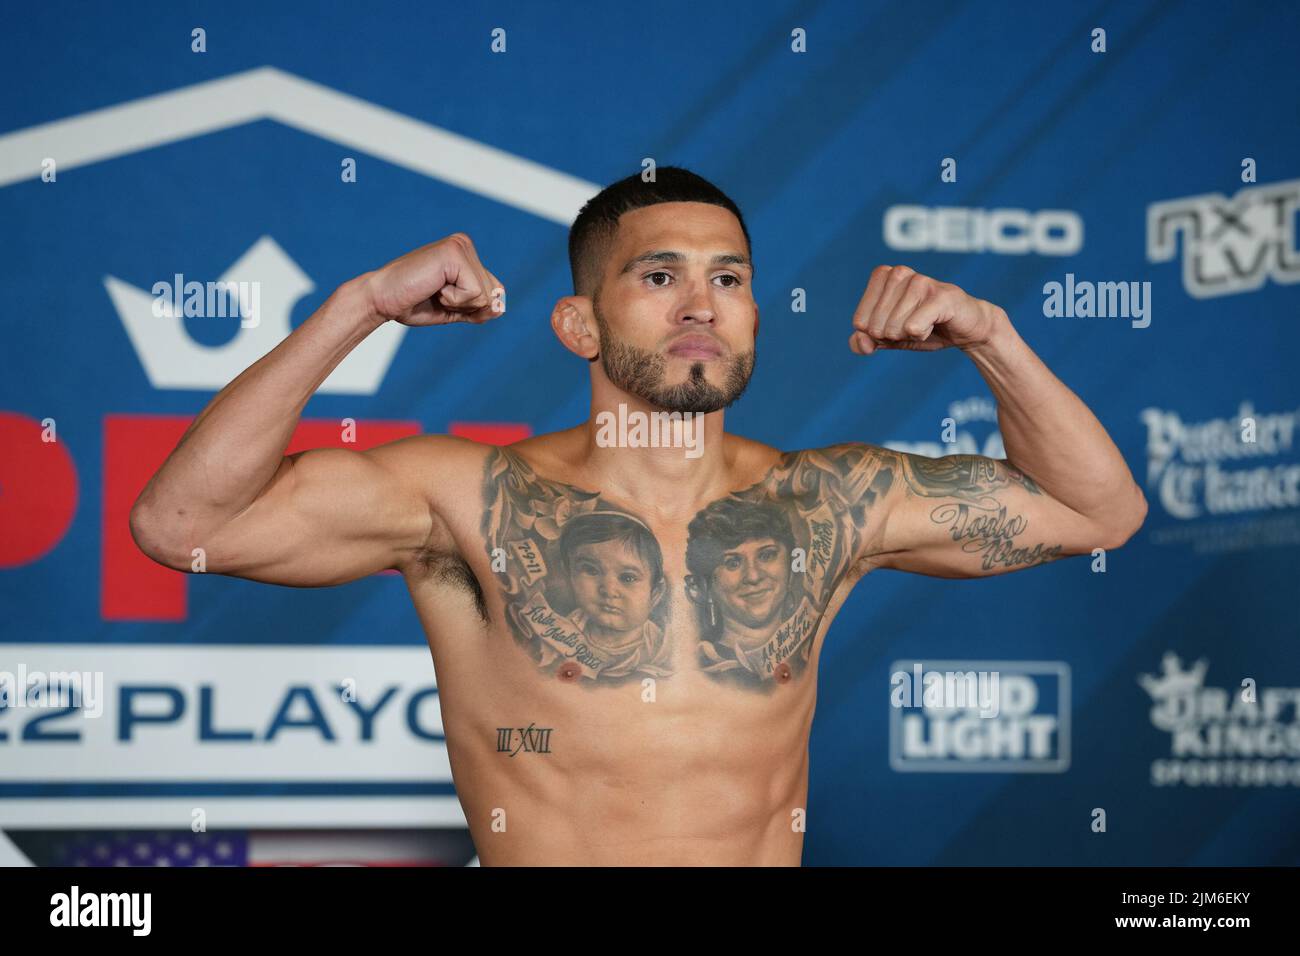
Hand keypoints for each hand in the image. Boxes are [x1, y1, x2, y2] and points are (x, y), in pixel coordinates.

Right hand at [365, 233, 506, 325]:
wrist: (381, 300)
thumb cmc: (412, 302)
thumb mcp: (454, 309)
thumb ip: (480, 309)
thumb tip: (501, 307)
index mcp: (466, 254)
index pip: (495, 291)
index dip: (472, 307)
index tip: (442, 297)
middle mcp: (465, 244)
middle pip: (492, 293)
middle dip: (465, 306)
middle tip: (435, 294)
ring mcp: (460, 246)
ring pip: (485, 295)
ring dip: (458, 303)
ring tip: (433, 289)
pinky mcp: (454, 253)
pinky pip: (474, 293)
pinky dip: (453, 300)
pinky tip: (433, 286)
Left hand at [848, 265, 1001, 352]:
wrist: (964, 329)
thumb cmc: (923, 327)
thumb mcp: (888, 338)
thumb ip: (865, 341)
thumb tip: (860, 342)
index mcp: (882, 276)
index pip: (860, 321)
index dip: (877, 334)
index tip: (897, 324)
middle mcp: (898, 273)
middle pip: (875, 327)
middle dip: (894, 336)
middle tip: (914, 324)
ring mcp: (919, 281)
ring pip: (894, 328)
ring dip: (910, 335)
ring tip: (927, 322)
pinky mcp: (939, 295)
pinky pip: (913, 327)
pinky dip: (922, 334)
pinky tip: (935, 323)